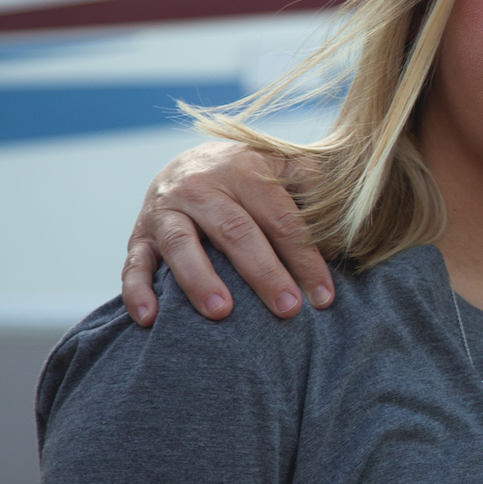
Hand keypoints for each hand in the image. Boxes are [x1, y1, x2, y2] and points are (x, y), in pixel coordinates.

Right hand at [121, 141, 332, 325]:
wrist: (190, 163)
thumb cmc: (252, 179)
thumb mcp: (284, 168)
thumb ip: (314, 188)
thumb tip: (349, 224)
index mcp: (244, 168)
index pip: (280, 217)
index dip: (304, 257)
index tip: (324, 296)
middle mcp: (200, 185)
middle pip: (235, 231)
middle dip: (263, 272)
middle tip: (288, 309)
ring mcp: (165, 210)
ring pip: (181, 244)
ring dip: (200, 279)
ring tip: (223, 313)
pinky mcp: (139, 234)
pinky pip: (133, 263)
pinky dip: (138, 291)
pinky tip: (150, 320)